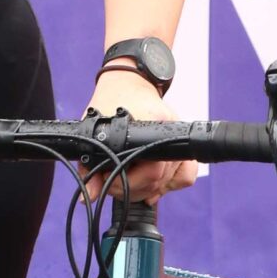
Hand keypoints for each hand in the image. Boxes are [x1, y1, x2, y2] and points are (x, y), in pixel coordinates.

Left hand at [83, 68, 199, 204]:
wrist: (128, 81)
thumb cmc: (109, 103)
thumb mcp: (92, 131)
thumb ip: (89, 166)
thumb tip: (89, 196)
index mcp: (148, 123)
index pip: (151, 168)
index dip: (128, 182)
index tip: (110, 180)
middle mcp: (168, 130)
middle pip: (159, 178)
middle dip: (134, 188)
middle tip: (115, 183)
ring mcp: (177, 137)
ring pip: (172, 180)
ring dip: (149, 189)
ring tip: (131, 182)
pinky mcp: (182, 144)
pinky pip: (187, 174)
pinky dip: (172, 184)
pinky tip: (155, 184)